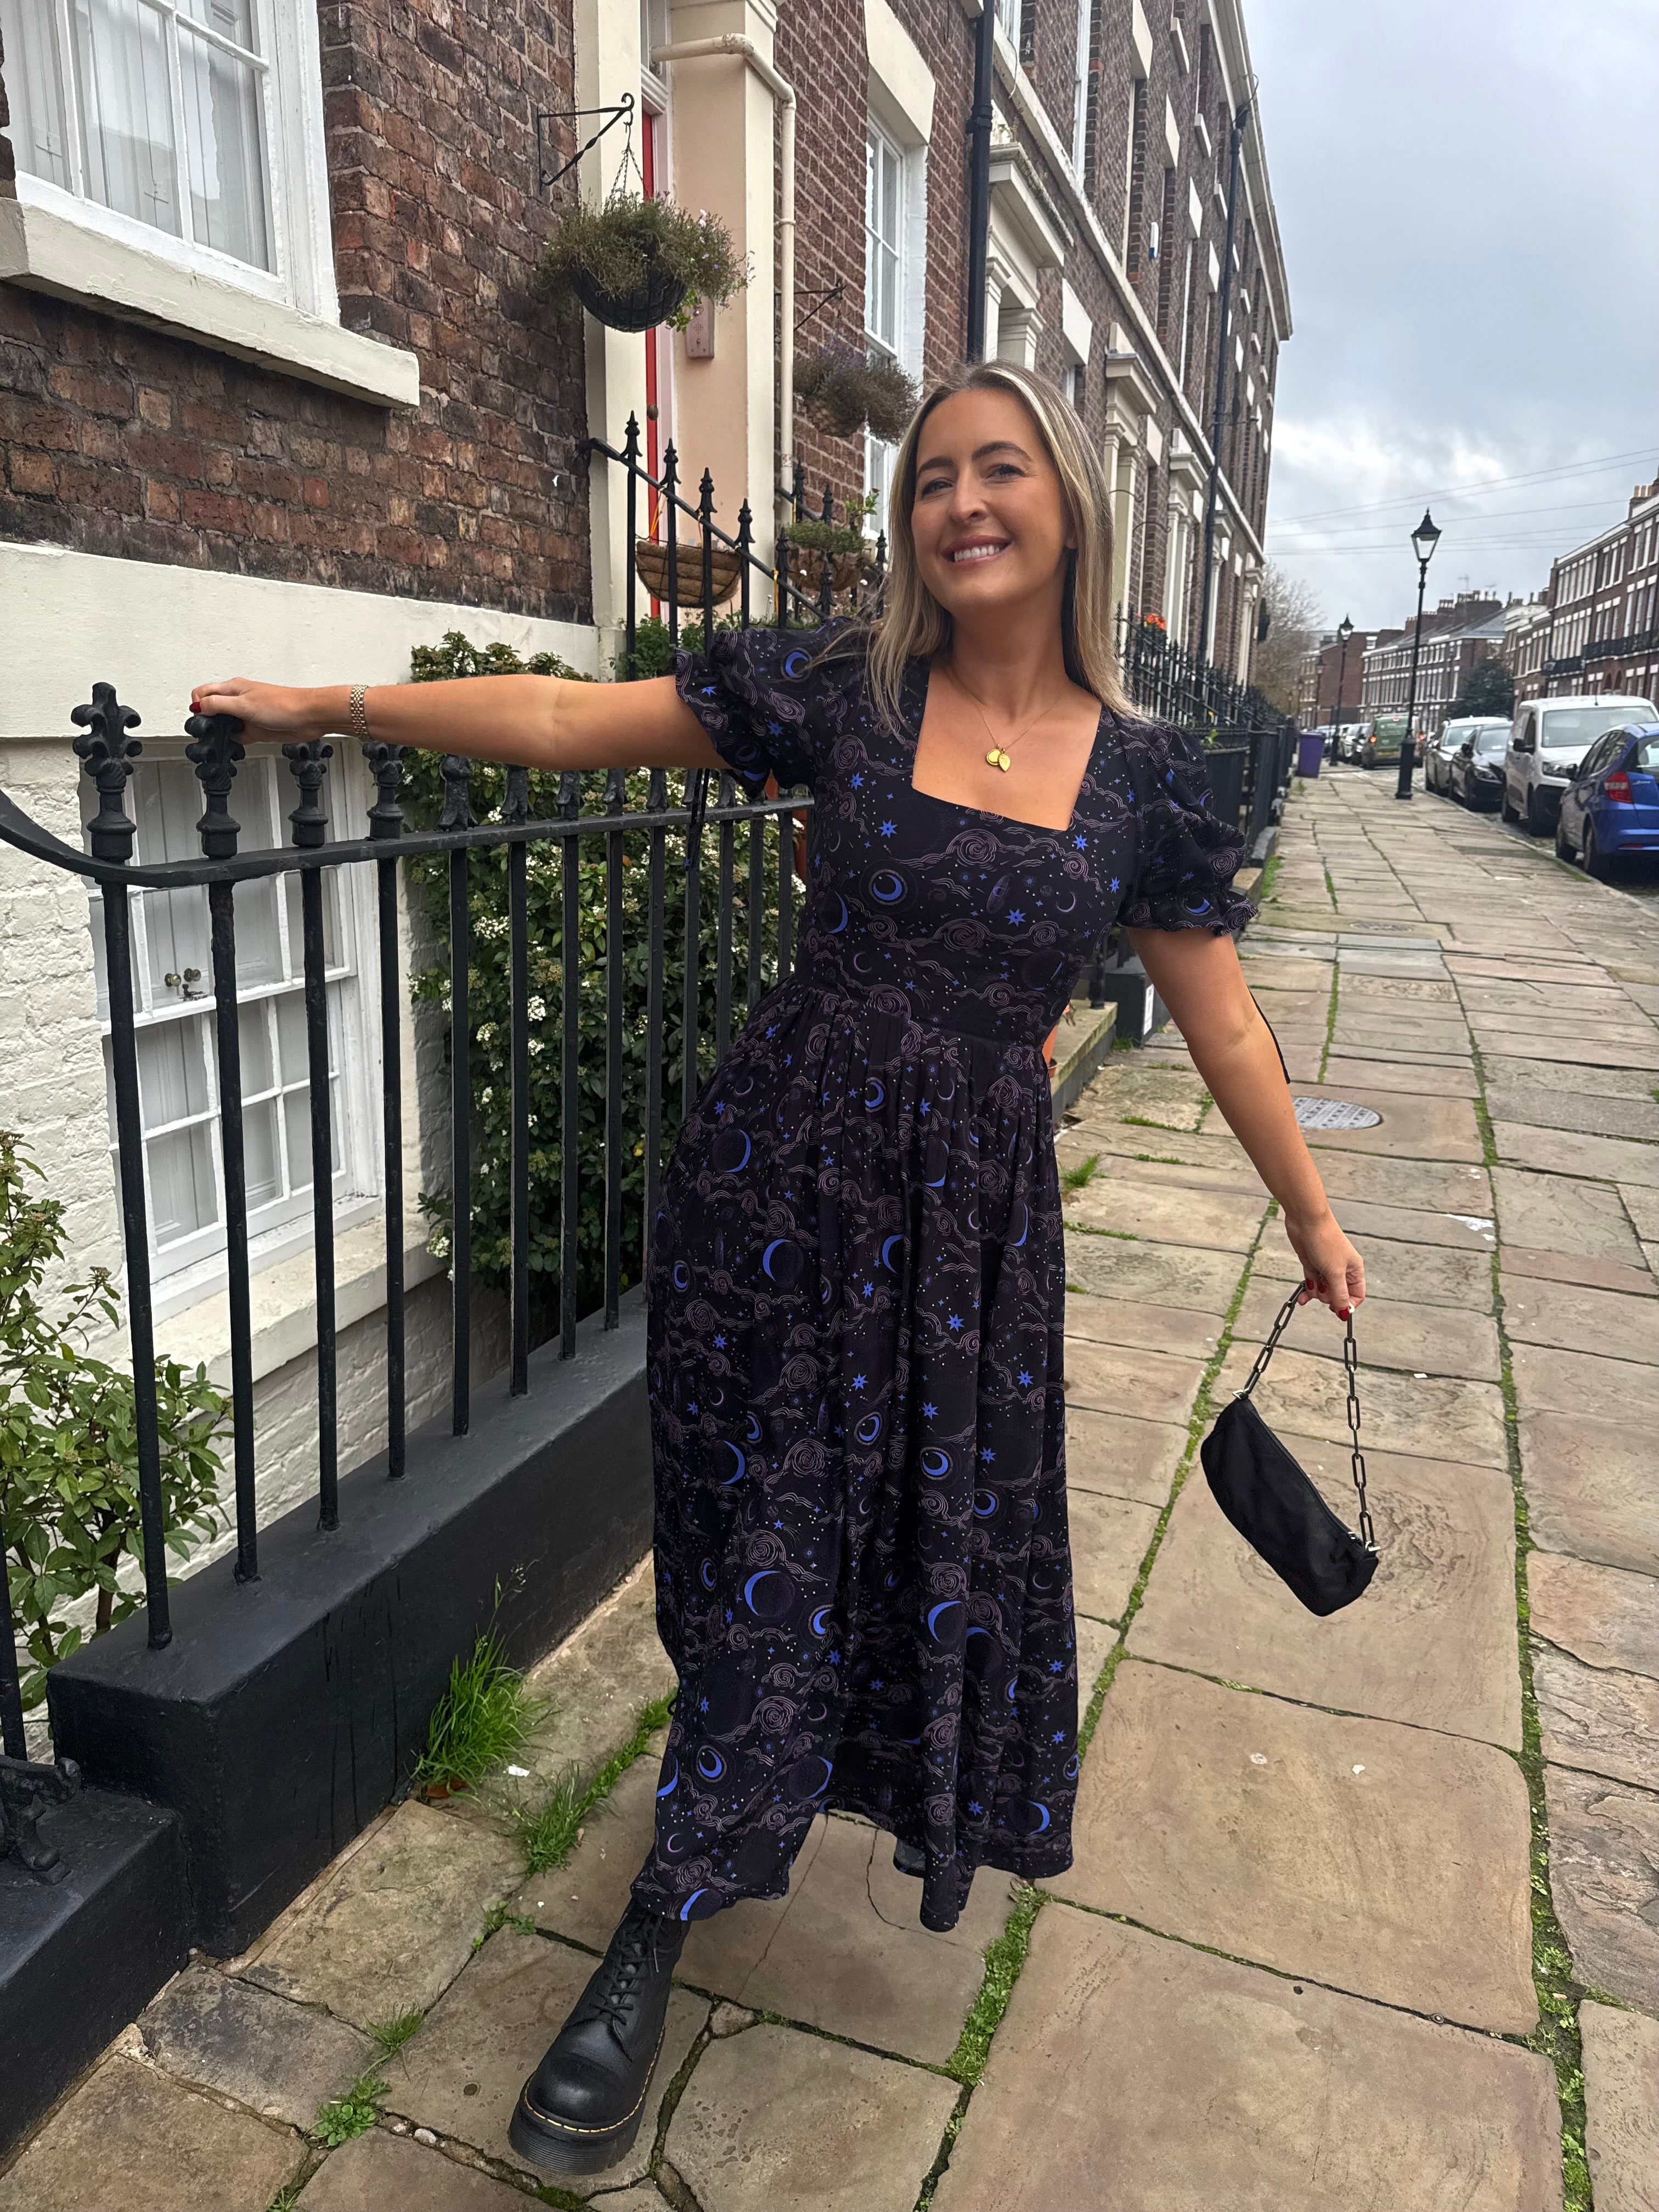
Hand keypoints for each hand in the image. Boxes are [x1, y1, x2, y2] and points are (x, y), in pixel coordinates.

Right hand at [188, 677, 321, 742]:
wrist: (308, 717)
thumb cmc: (284, 704)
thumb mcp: (244, 704)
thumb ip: (218, 705)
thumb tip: (197, 706)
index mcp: (233, 688)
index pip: (202, 693)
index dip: (196, 705)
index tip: (200, 719)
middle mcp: (238, 700)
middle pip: (211, 709)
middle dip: (206, 720)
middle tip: (207, 731)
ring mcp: (246, 716)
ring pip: (224, 724)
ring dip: (220, 732)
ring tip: (220, 739)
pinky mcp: (255, 730)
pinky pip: (238, 736)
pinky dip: (233, 742)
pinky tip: (234, 746)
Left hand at [1283, 1209, 1364, 1319]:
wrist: (1306, 1220)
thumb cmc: (1325, 1240)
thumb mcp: (1335, 1272)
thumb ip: (1339, 1294)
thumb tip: (1345, 1312)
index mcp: (1354, 1270)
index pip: (1357, 1295)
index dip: (1348, 1304)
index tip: (1336, 1308)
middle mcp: (1342, 1269)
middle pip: (1338, 1294)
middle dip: (1329, 1297)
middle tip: (1322, 1291)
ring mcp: (1326, 1267)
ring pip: (1324, 1289)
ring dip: (1316, 1294)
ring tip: (1310, 1290)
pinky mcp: (1312, 1264)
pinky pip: (1311, 1282)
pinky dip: (1307, 1289)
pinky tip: (1303, 1296)